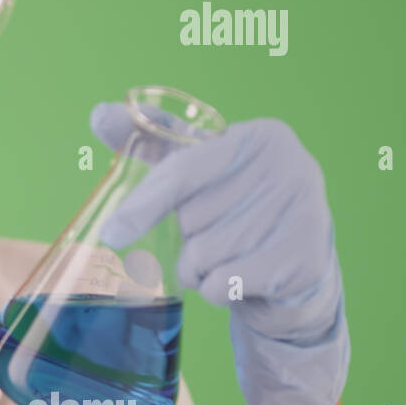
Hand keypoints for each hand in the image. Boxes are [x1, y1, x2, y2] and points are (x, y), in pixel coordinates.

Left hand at [90, 102, 350, 404]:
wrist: (294, 265)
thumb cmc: (231, 206)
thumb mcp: (192, 166)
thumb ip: (147, 139)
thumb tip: (99, 114)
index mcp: (258, 136)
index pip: (184, 172)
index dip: (144, 204)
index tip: (112, 233)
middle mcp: (290, 167)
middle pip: (192, 218)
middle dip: (184, 240)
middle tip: (205, 238)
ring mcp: (304, 213)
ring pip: (207, 255)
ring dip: (198, 269)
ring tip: (222, 259)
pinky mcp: (306, 261)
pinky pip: (226, 283)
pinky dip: (216, 290)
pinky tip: (237, 279)